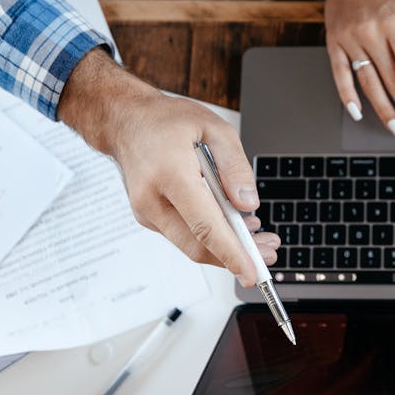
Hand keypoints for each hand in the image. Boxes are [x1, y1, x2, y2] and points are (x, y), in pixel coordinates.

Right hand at [57, 49, 279, 285]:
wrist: (125, 121)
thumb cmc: (167, 121)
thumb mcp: (215, 129)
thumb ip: (236, 167)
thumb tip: (249, 203)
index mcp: (170, 175)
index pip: (205, 226)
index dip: (232, 254)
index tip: (253, 273)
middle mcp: (152, 200)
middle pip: (198, 246)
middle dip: (237, 257)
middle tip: (270, 253)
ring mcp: (147, 212)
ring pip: (192, 245)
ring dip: (226, 248)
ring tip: (260, 237)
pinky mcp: (149, 217)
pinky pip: (184, 235)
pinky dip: (210, 237)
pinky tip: (234, 225)